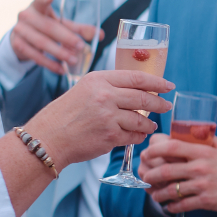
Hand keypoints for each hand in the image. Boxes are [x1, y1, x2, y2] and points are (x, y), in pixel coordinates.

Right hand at [10, 0, 103, 73]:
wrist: (22, 37)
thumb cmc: (46, 27)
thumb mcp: (61, 25)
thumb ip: (79, 29)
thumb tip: (100, 35)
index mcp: (38, 6)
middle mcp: (26, 16)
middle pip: (48, 27)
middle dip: (66, 38)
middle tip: (80, 47)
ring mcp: (19, 30)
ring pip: (42, 43)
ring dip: (59, 53)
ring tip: (73, 60)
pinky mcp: (17, 44)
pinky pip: (35, 56)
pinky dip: (49, 64)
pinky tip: (61, 69)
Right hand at [25, 70, 173, 169]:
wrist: (48, 138)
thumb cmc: (65, 115)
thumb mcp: (84, 90)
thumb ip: (108, 87)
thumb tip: (136, 89)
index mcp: (99, 79)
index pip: (136, 78)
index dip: (157, 82)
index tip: (168, 85)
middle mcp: (104, 95)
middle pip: (143, 98)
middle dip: (159, 103)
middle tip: (167, 106)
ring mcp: (108, 116)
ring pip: (141, 119)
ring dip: (149, 124)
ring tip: (151, 125)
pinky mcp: (110, 136)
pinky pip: (134, 136)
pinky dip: (138, 137)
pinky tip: (137, 136)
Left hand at [139, 134, 216, 216]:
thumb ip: (210, 140)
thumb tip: (195, 133)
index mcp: (205, 152)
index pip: (172, 146)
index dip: (154, 149)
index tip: (147, 152)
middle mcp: (201, 168)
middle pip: (166, 170)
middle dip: (150, 174)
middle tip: (146, 176)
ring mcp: (203, 186)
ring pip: (171, 190)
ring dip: (158, 194)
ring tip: (154, 195)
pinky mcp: (206, 201)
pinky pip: (182, 205)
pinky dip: (171, 206)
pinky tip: (169, 206)